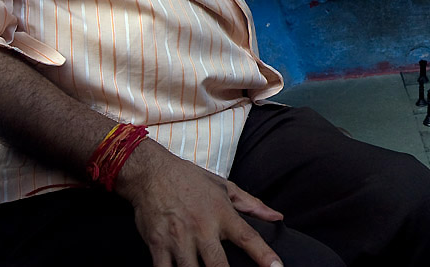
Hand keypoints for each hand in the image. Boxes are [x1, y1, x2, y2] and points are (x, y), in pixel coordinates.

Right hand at [118, 142, 283, 266]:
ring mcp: (179, 238)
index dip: (264, 255)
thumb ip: (252, 204)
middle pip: (218, 264)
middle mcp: (202, 228)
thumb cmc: (191, 180)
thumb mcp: (225, 187)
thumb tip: (277, 217)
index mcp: (222, 214)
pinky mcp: (158, 245)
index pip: (248, 237)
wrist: (153, 173)